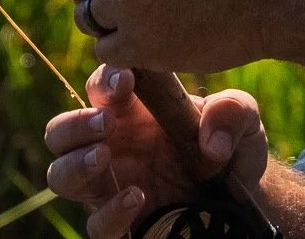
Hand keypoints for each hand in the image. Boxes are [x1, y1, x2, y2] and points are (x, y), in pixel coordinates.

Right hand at [44, 64, 268, 238]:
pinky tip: (137, 197)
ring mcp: (111, 185)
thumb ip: (233, 111)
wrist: (241, 196)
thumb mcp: (244, 120)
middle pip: (61, 131)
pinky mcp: (120, 223)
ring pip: (60, 175)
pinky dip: (110, 212)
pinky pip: (96, 225)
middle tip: (106, 122)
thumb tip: (211, 140)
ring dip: (74, 164)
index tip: (125, 80)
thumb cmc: (230, 146)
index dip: (104, 79)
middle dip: (74, 123)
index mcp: (133, 111)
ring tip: (103, 157)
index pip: (100, 87)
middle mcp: (113, 144)